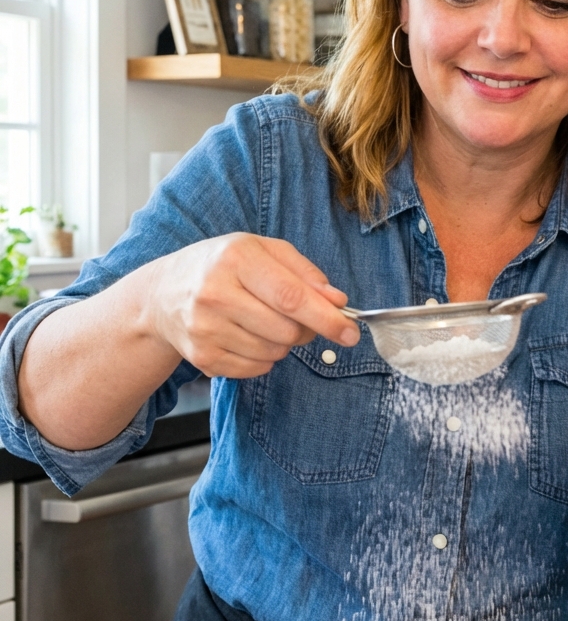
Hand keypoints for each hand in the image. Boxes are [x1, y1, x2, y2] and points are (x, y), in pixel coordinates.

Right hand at [142, 234, 359, 378]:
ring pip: (274, 353)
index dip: (326, 318)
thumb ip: (305, 273)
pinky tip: (246, 336)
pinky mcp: (202, 357)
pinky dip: (263, 358)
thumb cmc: (223, 266)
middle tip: (299, 318)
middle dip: (305, 330)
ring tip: (263, 321)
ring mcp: (204, 329)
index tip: (351, 331)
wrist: (164, 293)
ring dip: (282, 343)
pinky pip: (256, 369)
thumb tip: (337, 302)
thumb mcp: (263, 251)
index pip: (290, 297)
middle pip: (286, 331)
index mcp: (235, 258)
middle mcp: (214, 294)